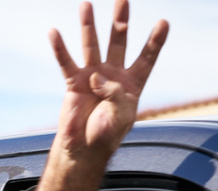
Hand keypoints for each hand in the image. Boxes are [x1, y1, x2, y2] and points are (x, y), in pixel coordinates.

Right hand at [51, 0, 167, 159]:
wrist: (83, 149)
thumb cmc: (106, 135)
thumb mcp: (121, 116)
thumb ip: (114, 94)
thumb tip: (95, 75)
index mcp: (131, 84)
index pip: (146, 58)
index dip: (154, 42)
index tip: (163, 22)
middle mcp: (112, 75)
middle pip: (118, 42)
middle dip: (120, 22)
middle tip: (122, 0)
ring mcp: (91, 76)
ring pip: (92, 46)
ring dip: (89, 25)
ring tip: (86, 5)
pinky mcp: (73, 83)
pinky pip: (66, 62)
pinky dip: (59, 48)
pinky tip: (54, 33)